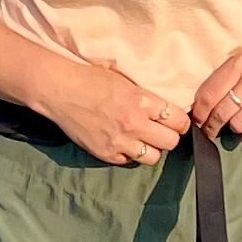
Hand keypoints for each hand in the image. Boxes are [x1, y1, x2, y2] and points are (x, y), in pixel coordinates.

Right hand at [40, 60, 189, 167]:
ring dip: (152, 149)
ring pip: (153, 157)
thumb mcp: (126, 82)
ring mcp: (119, 141)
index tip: (177, 122)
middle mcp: (134, 123)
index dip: (180, 122)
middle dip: (170, 137)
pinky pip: (130, 161)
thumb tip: (166, 110)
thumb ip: (147, 98)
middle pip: (170, 142)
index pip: (178, 120)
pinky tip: (125, 143)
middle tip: (163, 131)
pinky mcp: (106, 154)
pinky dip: (130, 154)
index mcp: (141, 101)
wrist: (60, 91)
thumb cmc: (92, 80)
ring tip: (145, 140)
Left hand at [190, 41, 241, 146]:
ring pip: (237, 126)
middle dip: (212, 127)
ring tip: (239, 125)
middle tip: (211, 131)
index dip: (199, 112)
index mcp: (240, 64)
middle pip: (220, 113)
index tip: (198, 120)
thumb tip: (204, 106)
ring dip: (234, 131)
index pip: (208, 94)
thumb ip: (228, 79)